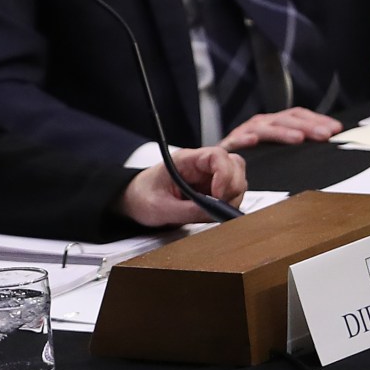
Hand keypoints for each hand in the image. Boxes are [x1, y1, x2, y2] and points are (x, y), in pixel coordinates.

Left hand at [114, 145, 247, 226]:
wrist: (133, 202)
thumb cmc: (142, 197)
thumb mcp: (161, 208)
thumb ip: (188, 211)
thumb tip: (215, 213)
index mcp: (186, 161)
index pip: (217, 156)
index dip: (225, 174)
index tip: (219, 195)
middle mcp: (200, 166)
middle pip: (234, 165)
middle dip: (233, 187)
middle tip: (221, 206)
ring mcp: (207, 178)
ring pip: (236, 179)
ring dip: (233, 197)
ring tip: (216, 211)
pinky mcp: (211, 191)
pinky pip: (230, 194)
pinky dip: (229, 204)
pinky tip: (215, 213)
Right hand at [223, 106, 342, 150]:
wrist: (220, 163)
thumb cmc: (253, 159)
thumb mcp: (279, 150)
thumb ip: (298, 146)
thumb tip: (328, 143)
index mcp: (276, 123)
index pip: (299, 115)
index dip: (318, 119)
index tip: (336, 129)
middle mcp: (262, 123)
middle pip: (286, 119)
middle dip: (307, 126)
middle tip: (324, 135)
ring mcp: (246, 132)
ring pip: (266, 127)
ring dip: (282, 132)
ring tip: (297, 138)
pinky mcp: (230, 144)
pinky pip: (237, 140)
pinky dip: (245, 139)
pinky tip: (253, 141)